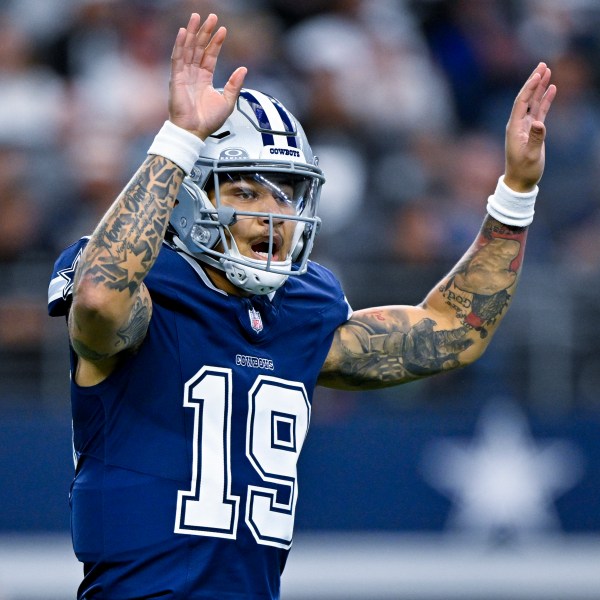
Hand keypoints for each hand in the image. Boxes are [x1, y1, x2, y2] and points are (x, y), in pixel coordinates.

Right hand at [169, 13, 246, 139]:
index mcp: (204, 79)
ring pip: (188, 49)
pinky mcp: (176, 79)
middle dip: (205, 32)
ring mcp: (184, 75)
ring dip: (193, 33)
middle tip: (211, 17)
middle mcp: (193, 75)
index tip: (223, 30)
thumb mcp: (228, 102)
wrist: (195, 132)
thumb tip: (243, 69)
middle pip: (198, 48)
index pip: (210, 56)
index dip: (216, 42)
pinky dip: (180, 44)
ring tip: (197, 17)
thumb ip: (235, 85)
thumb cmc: (207, 121)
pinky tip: (184, 32)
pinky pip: (177, 58)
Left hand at [504, 62, 556, 191]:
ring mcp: (525, 126)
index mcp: (514, 128)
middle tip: (542, 64)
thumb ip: (536, 139)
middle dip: (533, 81)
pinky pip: (539, 111)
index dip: (529, 87)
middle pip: (526, 97)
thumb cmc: (524, 170)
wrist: (520, 181)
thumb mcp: (530, 156)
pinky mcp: (532, 130)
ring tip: (547, 71)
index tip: (538, 73)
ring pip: (533, 102)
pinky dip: (545, 99)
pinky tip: (552, 89)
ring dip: (540, 87)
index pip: (521, 102)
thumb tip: (539, 122)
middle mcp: (517, 124)